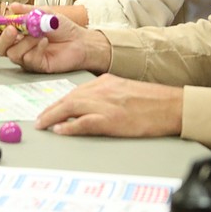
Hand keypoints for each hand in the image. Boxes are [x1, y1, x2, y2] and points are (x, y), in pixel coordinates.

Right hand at [0, 13, 109, 75]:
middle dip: (1, 40)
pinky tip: (44, 41)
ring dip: (23, 42)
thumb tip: (12, 5)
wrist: (80, 40)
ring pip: (12, 54)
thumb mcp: (43, 12)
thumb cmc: (62, 27)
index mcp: (17, 32)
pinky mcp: (37, 65)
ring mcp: (26, 56)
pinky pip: (29, 59)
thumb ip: (27, 10)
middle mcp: (18, 45)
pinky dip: (36, 48)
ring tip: (36, 34)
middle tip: (11, 30)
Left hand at [34, 76, 183, 137]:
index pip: (76, 91)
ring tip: (42, 125)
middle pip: (69, 98)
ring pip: (70, 107)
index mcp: (105, 81)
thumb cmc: (153, 102)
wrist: (171, 106)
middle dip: (51, 109)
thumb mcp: (125, 91)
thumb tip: (91, 106)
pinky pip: (83, 122)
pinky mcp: (110, 119)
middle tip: (39, 119)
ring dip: (53, 116)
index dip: (60, 102)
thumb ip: (107, 95)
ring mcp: (105, 103)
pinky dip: (69, 126)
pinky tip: (60, 130)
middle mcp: (101, 89)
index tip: (50, 109)